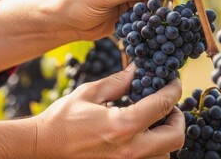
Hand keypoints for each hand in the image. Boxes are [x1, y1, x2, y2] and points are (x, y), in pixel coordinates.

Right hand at [33, 63, 183, 157]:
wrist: (43, 147)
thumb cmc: (63, 118)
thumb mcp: (90, 93)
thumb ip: (118, 82)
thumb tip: (138, 69)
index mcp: (122, 125)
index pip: (162, 104)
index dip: (173, 89)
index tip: (173, 82)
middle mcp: (130, 149)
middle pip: (176, 136)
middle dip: (177, 117)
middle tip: (169, 105)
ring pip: (166, 154)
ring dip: (165, 136)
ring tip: (154, 121)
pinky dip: (153, 149)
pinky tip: (141, 136)